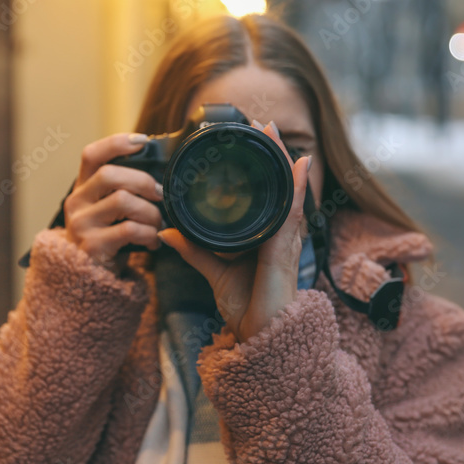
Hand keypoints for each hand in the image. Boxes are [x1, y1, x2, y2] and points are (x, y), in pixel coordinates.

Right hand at [63, 133, 164, 272]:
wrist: (93, 279)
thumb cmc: (110, 238)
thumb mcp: (110, 211)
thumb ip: (125, 189)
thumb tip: (161, 168)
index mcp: (82, 188)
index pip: (91, 155)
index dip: (116, 143)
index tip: (143, 142)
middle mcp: (76, 203)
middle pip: (109, 175)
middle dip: (142, 181)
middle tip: (160, 194)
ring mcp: (81, 225)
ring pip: (122, 201)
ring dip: (150, 211)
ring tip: (158, 224)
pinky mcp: (92, 247)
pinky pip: (129, 230)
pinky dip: (149, 234)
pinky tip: (154, 242)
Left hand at [158, 121, 312, 343]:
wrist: (259, 338)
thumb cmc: (247, 308)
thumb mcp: (214, 272)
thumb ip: (194, 251)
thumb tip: (166, 233)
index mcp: (266, 237)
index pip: (269, 195)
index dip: (266, 169)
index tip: (257, 141)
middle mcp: (280, 235)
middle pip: (282, 187)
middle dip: (276, 155)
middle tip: (266, 126)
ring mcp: (285, 242)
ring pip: (288, 194)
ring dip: (284, 162)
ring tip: (276, 135)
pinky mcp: (283, 251)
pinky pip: (291, 214)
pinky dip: (295, 189)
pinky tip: (297, 167)